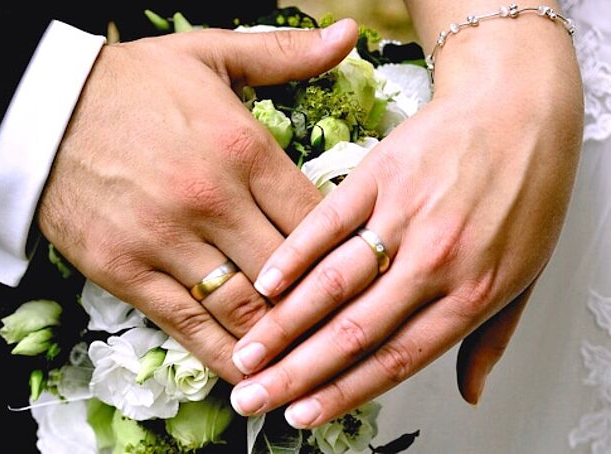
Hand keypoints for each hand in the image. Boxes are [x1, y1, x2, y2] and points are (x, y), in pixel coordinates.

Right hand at [37, 20, 358, 382]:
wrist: (42, 107)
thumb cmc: (134, 84)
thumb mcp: (212, 53)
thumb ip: (287, 53)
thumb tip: (351, 34)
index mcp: (243, 147)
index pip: (317, 217)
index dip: (346, 251)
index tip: (360, 271)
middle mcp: (212, 199)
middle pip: (289, 272)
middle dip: (323, 304)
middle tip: (348, 325)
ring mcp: (167, 240)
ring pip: (245, 309)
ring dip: (282, 339)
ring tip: (311, 360)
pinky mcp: (127, 272)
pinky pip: (189, 327)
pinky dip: (226, 355)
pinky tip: (253, 372)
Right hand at [228, 15, 582, 424]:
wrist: (519, 106)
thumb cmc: (526, 191)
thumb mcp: (526, 274)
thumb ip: (492, 338)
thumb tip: (470, 393)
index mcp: (472, 294)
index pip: (395, 359)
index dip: (342, 393)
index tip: (301, 414)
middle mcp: (435, 262)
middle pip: (353, 331)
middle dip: (296, 372)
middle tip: (253, 396)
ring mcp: (403, 217)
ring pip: (333, 283)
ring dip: (283, 323)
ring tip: (247, 352)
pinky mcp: (380, 176)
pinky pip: (328, 222)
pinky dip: (293, 255)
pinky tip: (264, 283)